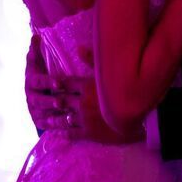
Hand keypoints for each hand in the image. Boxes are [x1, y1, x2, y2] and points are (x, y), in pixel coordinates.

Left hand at [24, 37, 142, 143]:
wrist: (142, 117)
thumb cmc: (128, 91)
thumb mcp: (111, 73)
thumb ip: (93, 61)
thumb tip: (79, 47)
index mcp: (87, 86)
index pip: (65, 83)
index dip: (54, 83)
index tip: (45, 83)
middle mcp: (83, 102)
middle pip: (61, 101)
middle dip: (49, 101)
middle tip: (38, 102)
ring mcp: (85, 119)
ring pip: (63, 118)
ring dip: (53, 118)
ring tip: (44, 119)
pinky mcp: (90, 133)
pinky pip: (73, 133)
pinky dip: (64, 132)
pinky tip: (58, 133)